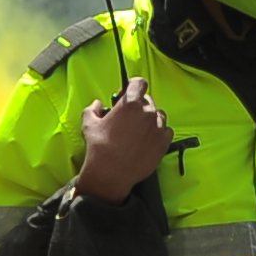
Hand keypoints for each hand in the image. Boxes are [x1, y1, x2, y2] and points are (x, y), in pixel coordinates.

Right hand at [73, 79, 170, 201]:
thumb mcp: (89, 123)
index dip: (133, 86)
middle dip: (139, 104)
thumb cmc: (98, 147)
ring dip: (151, 118)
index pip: (139, 83)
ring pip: (159, 114)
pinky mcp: (164, 142)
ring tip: (139, 129)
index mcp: (130, 104)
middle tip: (130, 116)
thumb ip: (93, 108)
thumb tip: (97, 104)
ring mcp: (158, 127)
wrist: (111, 173)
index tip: (128, 93)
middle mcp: (148, 112)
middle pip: (148, 100)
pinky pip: (166, 130)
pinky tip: (148, 139)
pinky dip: (159, 132)